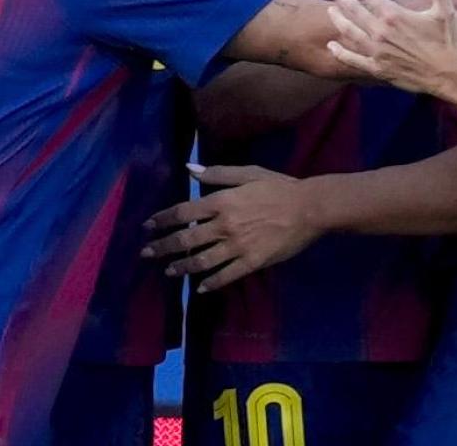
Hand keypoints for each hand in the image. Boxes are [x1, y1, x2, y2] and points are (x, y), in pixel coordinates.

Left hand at [142, 165, 318, 292]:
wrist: (310, 208)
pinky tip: (200, 288)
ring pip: (201, 261)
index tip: (148, 226)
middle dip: (163, 247)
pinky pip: (226, 276)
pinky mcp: (252, 262)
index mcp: (221, 201)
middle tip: (147, 253)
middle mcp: (224, 225)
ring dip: (182, 267)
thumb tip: (189, 169)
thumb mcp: (248, 172)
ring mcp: (237, 246)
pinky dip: (211, 283)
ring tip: (169, 271)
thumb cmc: (278, 187)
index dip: (162, 219)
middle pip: (186, 239)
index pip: (182, 212)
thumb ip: (217, 173)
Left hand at [326, 0, 456, 97]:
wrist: (446, 74)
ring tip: (330, 11)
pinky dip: (341, 53)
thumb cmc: (446, 41)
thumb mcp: (444, 10)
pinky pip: (354, 60)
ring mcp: (377, 51)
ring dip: (339, 21)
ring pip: (351, 33)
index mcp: (394, 16)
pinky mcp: (377, 68)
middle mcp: (381, 32)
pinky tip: (331, 46)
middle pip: (355, 11)